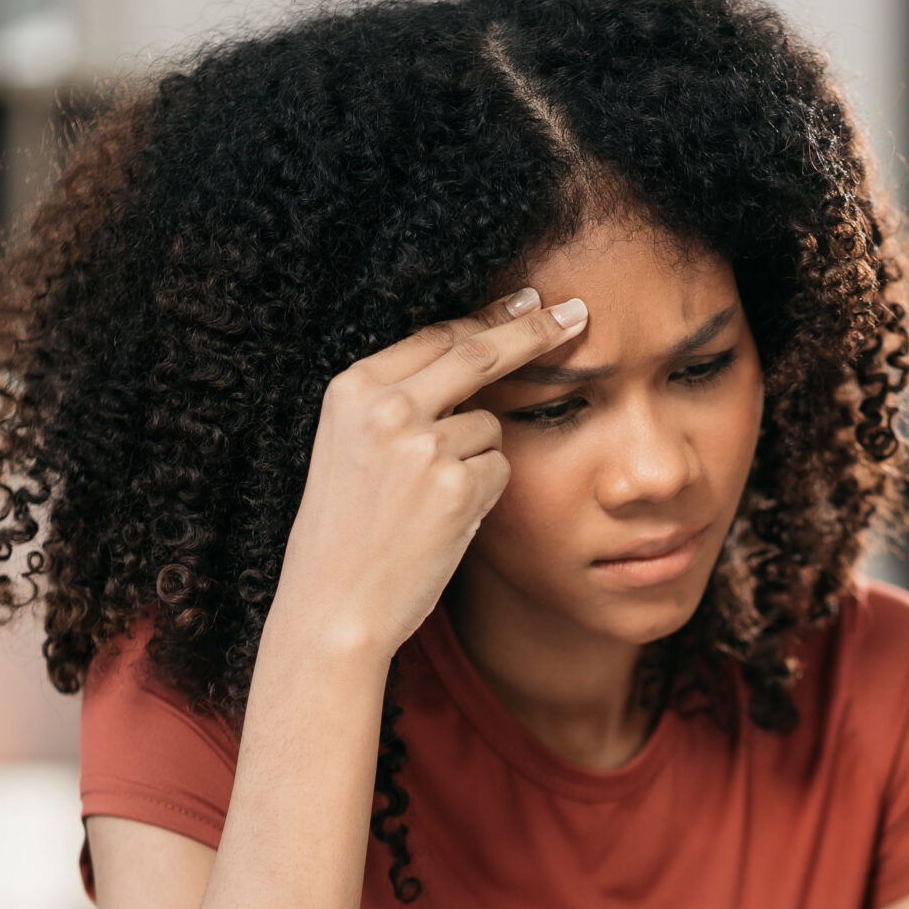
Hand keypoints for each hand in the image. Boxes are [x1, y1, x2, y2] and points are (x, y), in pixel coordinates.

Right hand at [271, 289, 588, 659]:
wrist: (332, 606)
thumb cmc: (345, 532)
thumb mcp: (350, 445)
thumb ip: (400, 399)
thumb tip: (473, 354)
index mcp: (354, 389)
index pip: (439, 336)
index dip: (491, 316)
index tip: (529, 302)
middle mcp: (387, 408)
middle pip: (480, 352)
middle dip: (534, 330)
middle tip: (576, 313)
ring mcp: (424, 446)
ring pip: (492, 426)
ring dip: (479, 456)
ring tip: (428, 503)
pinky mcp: (457, 487)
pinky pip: (501, 470)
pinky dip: (485, 494)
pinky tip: (443, 522)